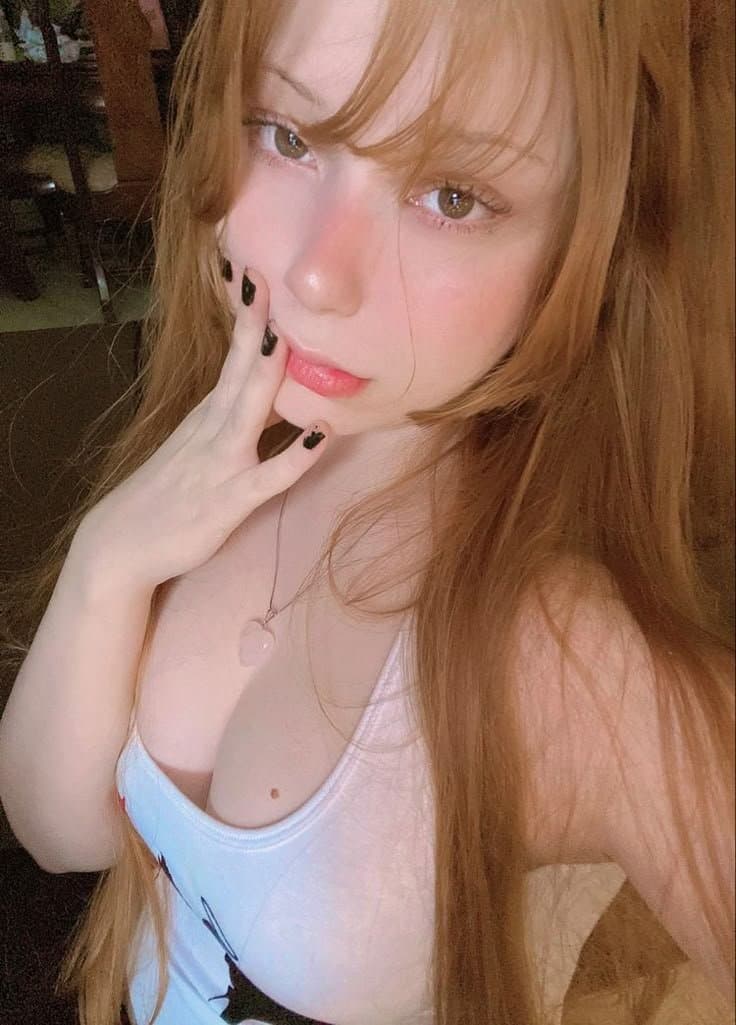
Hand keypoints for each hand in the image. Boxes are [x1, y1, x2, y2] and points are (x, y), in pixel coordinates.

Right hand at [76, 269, 329, 591]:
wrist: (118, 546)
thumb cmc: (165, 495)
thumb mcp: (195, 445)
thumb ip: (228, 417)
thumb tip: (262, 388)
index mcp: (208, 414)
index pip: (232, 357)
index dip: (247, 317)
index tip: (258, 271)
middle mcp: (213, 429)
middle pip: (239, 370)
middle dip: (254, 324)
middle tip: (266, 274)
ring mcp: (220, 463)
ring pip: (248, 410)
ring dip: (267, 373)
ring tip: (284, 333)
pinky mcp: (229, 501)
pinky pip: (269, 476)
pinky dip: (295, 456)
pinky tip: (320, 435)